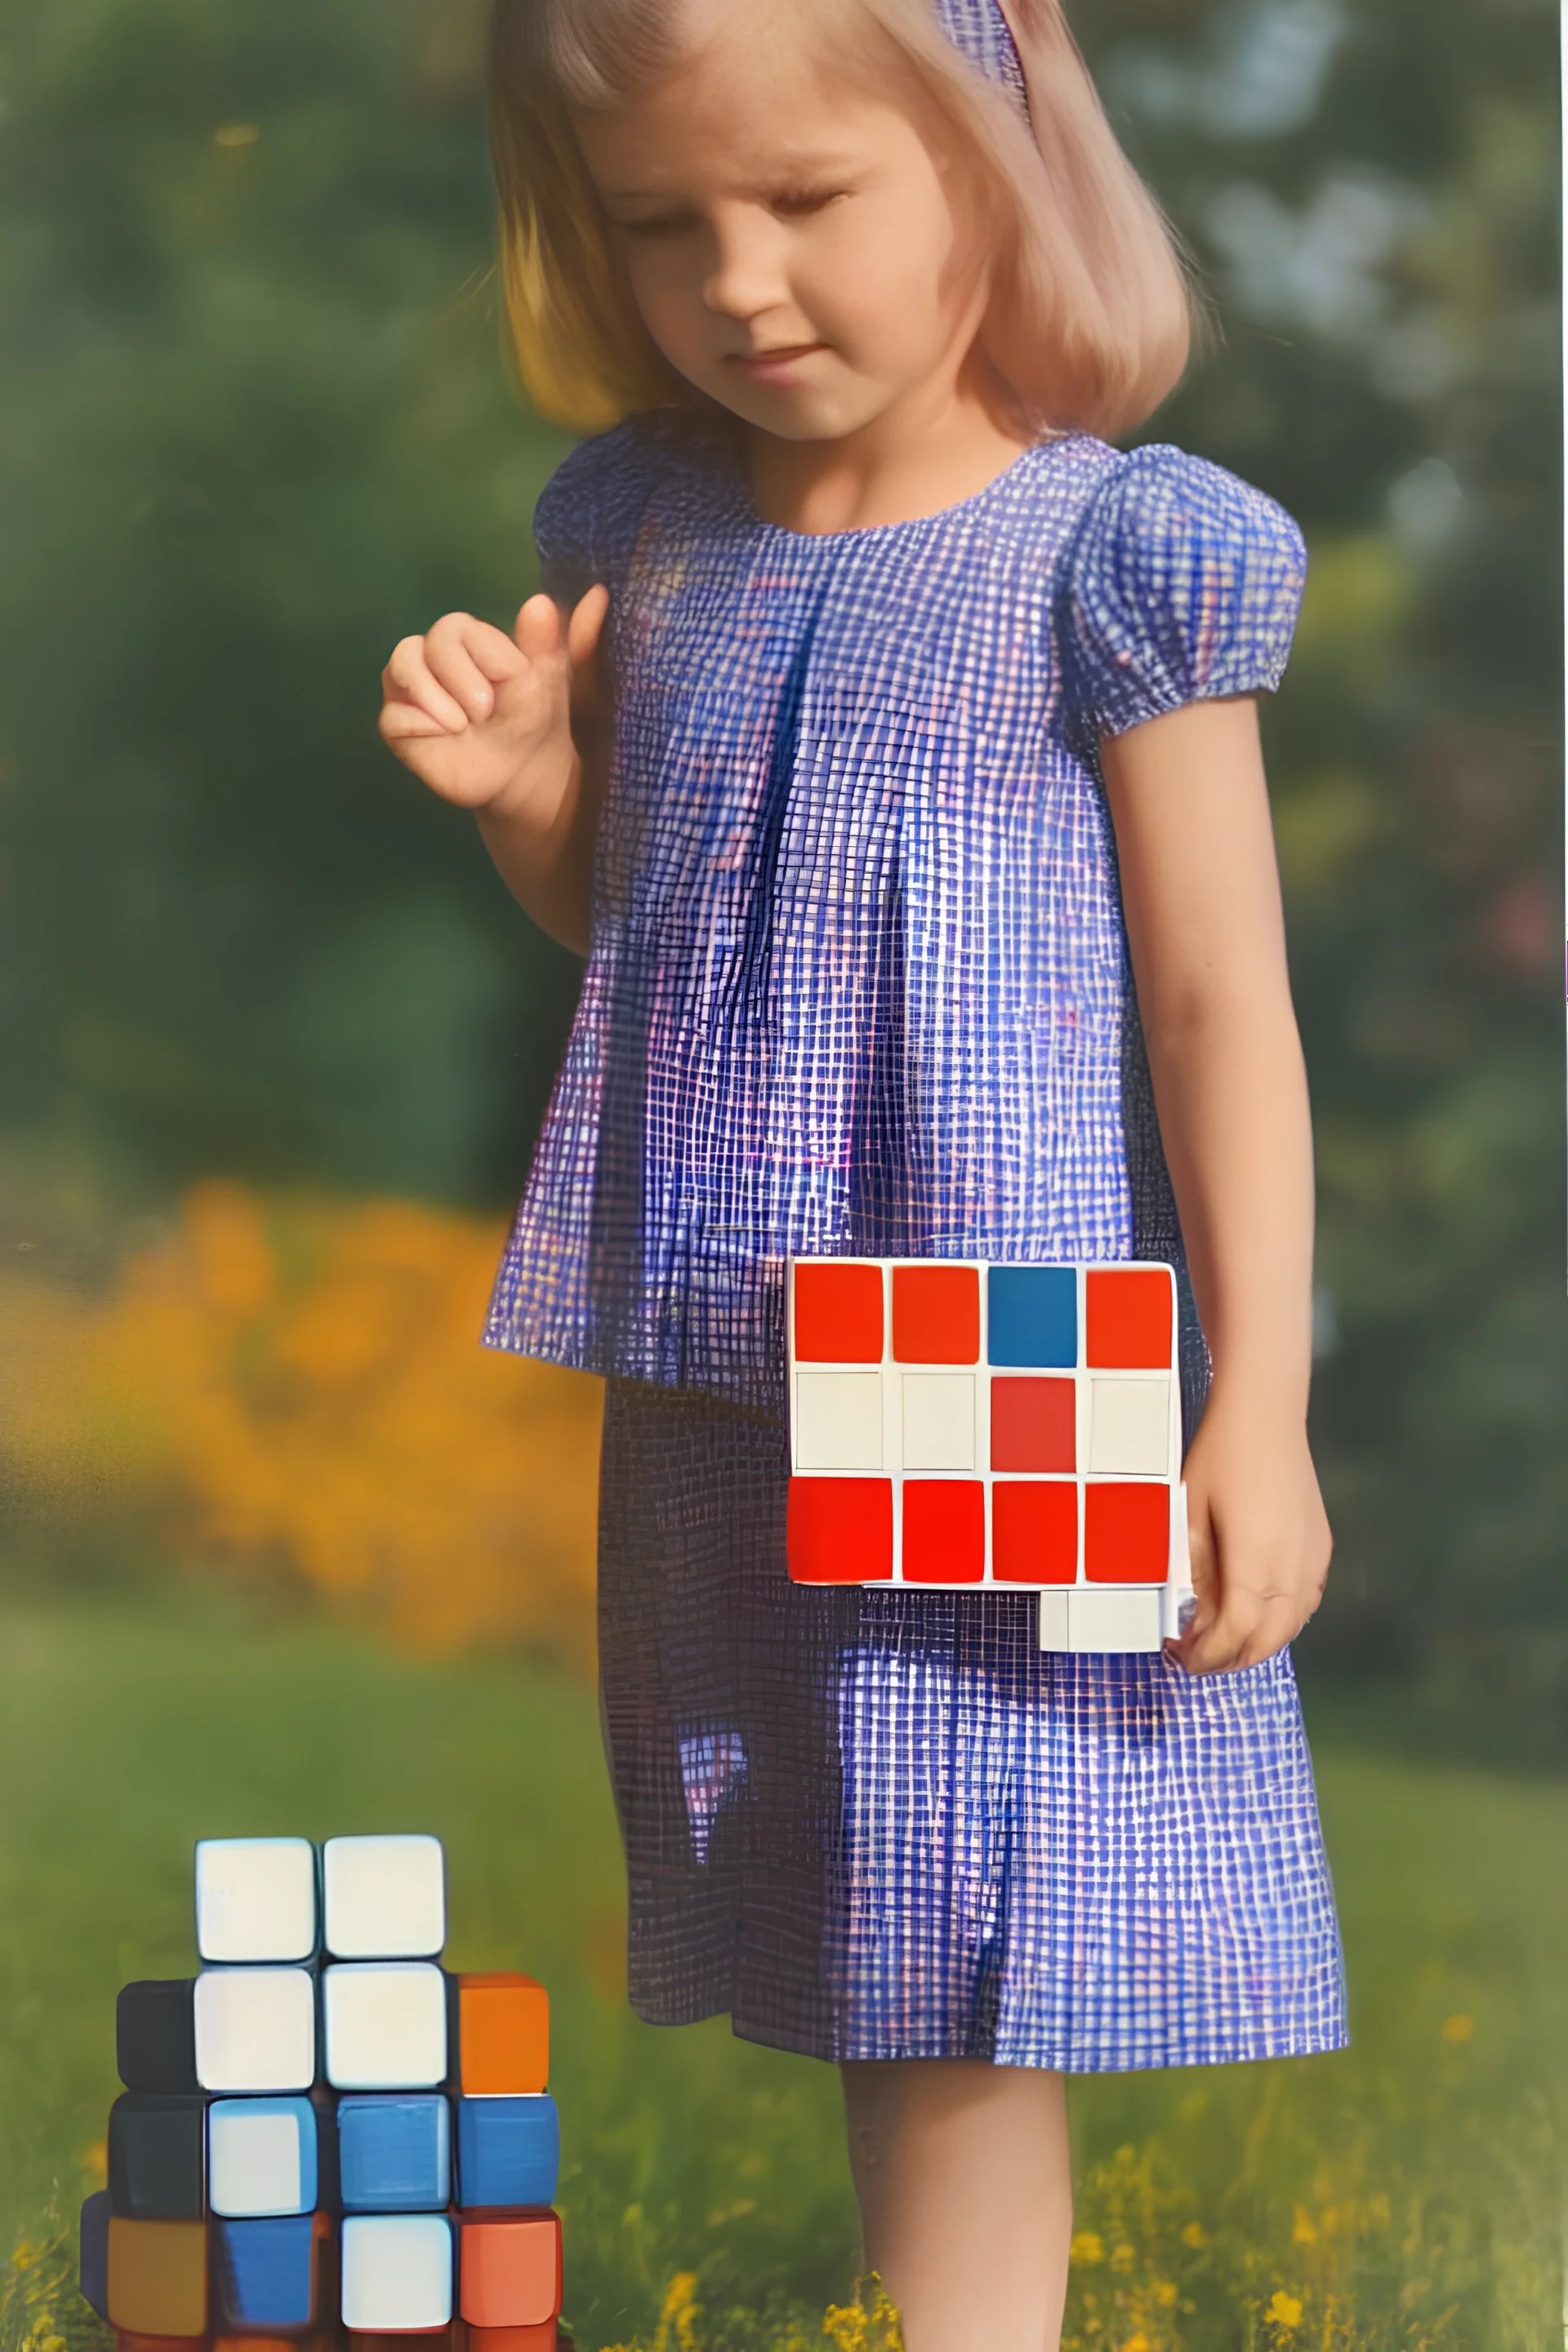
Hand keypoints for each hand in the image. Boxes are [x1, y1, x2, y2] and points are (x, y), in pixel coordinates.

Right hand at [378, 585, 608, 821]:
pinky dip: (420, 723)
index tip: (512, 682)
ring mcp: (410, 688)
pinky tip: (448, 735)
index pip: (460, 627)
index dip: (487, 655)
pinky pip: (393, 715)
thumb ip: (560, 640)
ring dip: (436, 695)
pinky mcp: (398, 725)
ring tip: (464, 723)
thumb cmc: (534, 718)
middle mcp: (432, 654)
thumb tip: (598, 594)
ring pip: (402, 665)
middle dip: (462, 676)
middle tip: (486, 710)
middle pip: (431, 641)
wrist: (523, 774)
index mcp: (468, 636)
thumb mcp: (550, 678)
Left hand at [1165, 1391, 1331, 1674]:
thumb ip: (1191, 1571)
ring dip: (1257, 1644)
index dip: (1207, 1655)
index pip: (1234, 1633)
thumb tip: (1190, 1616)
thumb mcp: (1188, 1514)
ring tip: (1222, 1642)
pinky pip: (1306, 1602)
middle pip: (1267, 1640)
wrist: (1265, 1412)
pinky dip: (1281, 1621)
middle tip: (1197, 1659)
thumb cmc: (1220, 1455)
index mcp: (1256, 1562)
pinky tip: (1256, 1615)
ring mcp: (1313, 1557)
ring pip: (1292, 1626)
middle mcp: (1293, 1568)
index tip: (1181, 1657)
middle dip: (1230, 1659)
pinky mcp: (1321, 1545)